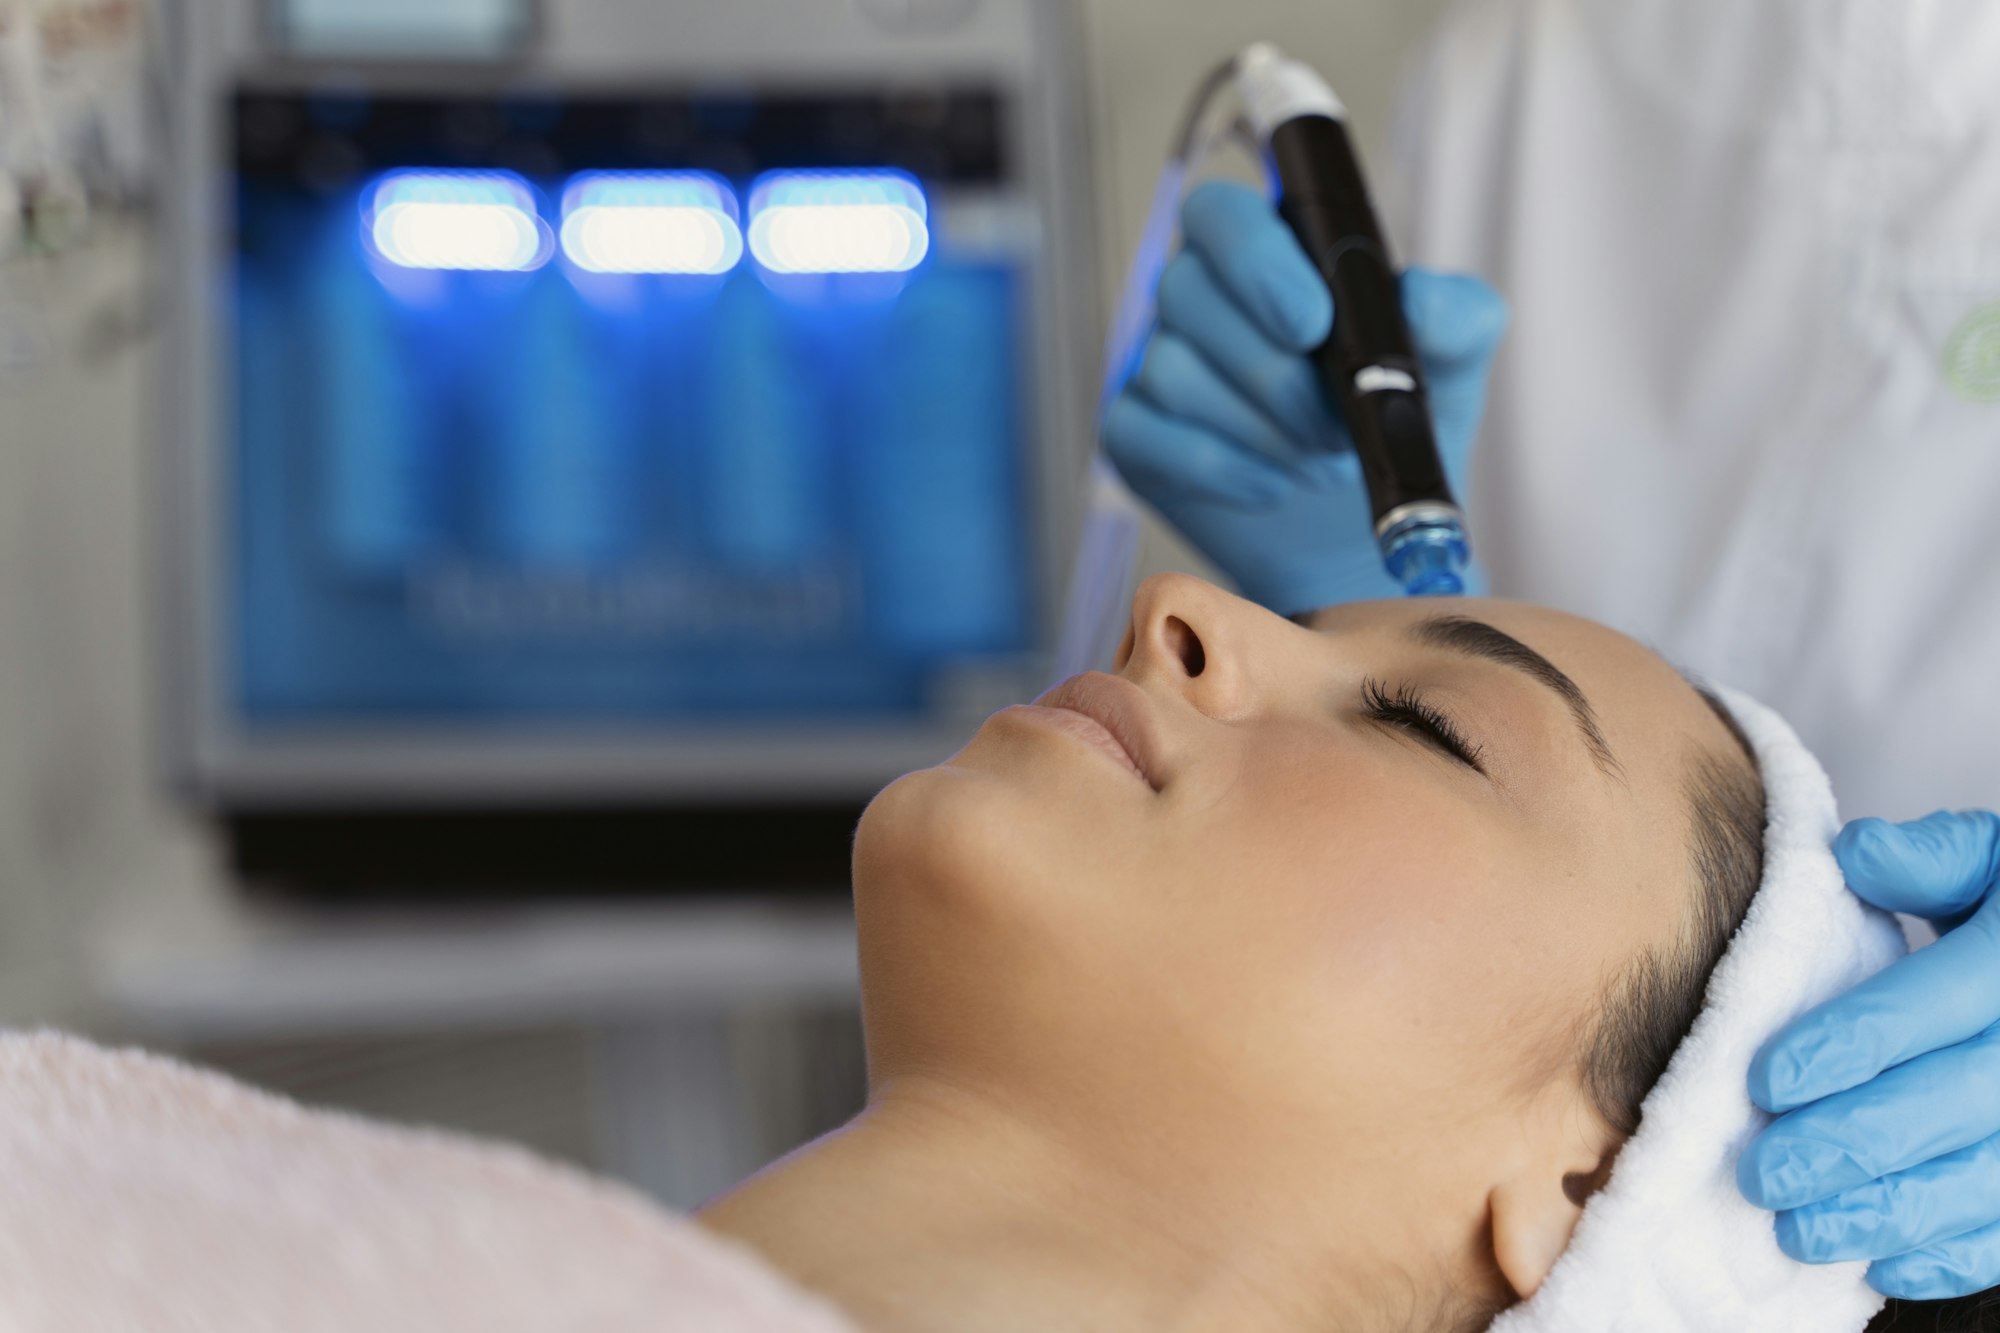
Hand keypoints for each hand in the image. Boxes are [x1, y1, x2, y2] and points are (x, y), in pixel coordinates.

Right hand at [1101, 180, 1507, 615]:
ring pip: (1173, 371)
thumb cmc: (1391, 421)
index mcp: (1269, 250)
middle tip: (1334, 427)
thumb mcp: (1452, 361)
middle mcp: (1200, 296)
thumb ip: (1455, 313)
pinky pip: (1146, 435)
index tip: (1313, 323)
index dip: (1256, 260)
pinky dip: (1219, 467)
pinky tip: (1273, 486)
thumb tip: (1417, 300)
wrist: (1361, 529)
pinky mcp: (1135, 434)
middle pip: (1190, 294)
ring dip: (1258, 429)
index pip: (1222, 214)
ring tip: (1320, 463)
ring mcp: (1158, 364)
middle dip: (1272, 373)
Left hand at [1738, 810, 1999, 1298]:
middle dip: (1850, 1144)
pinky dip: (1955, 1257)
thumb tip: (1856, 854)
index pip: (1931, 1005)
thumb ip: (1925, 860)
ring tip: (1798, 1229)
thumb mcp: (1987, 861)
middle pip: (1949, 1105)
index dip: (1848, 1045)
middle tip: (1762, 1173)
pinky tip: (1882, 1266)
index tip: (1766, 1080)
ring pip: (1983, 1179)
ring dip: (1888, 1213)